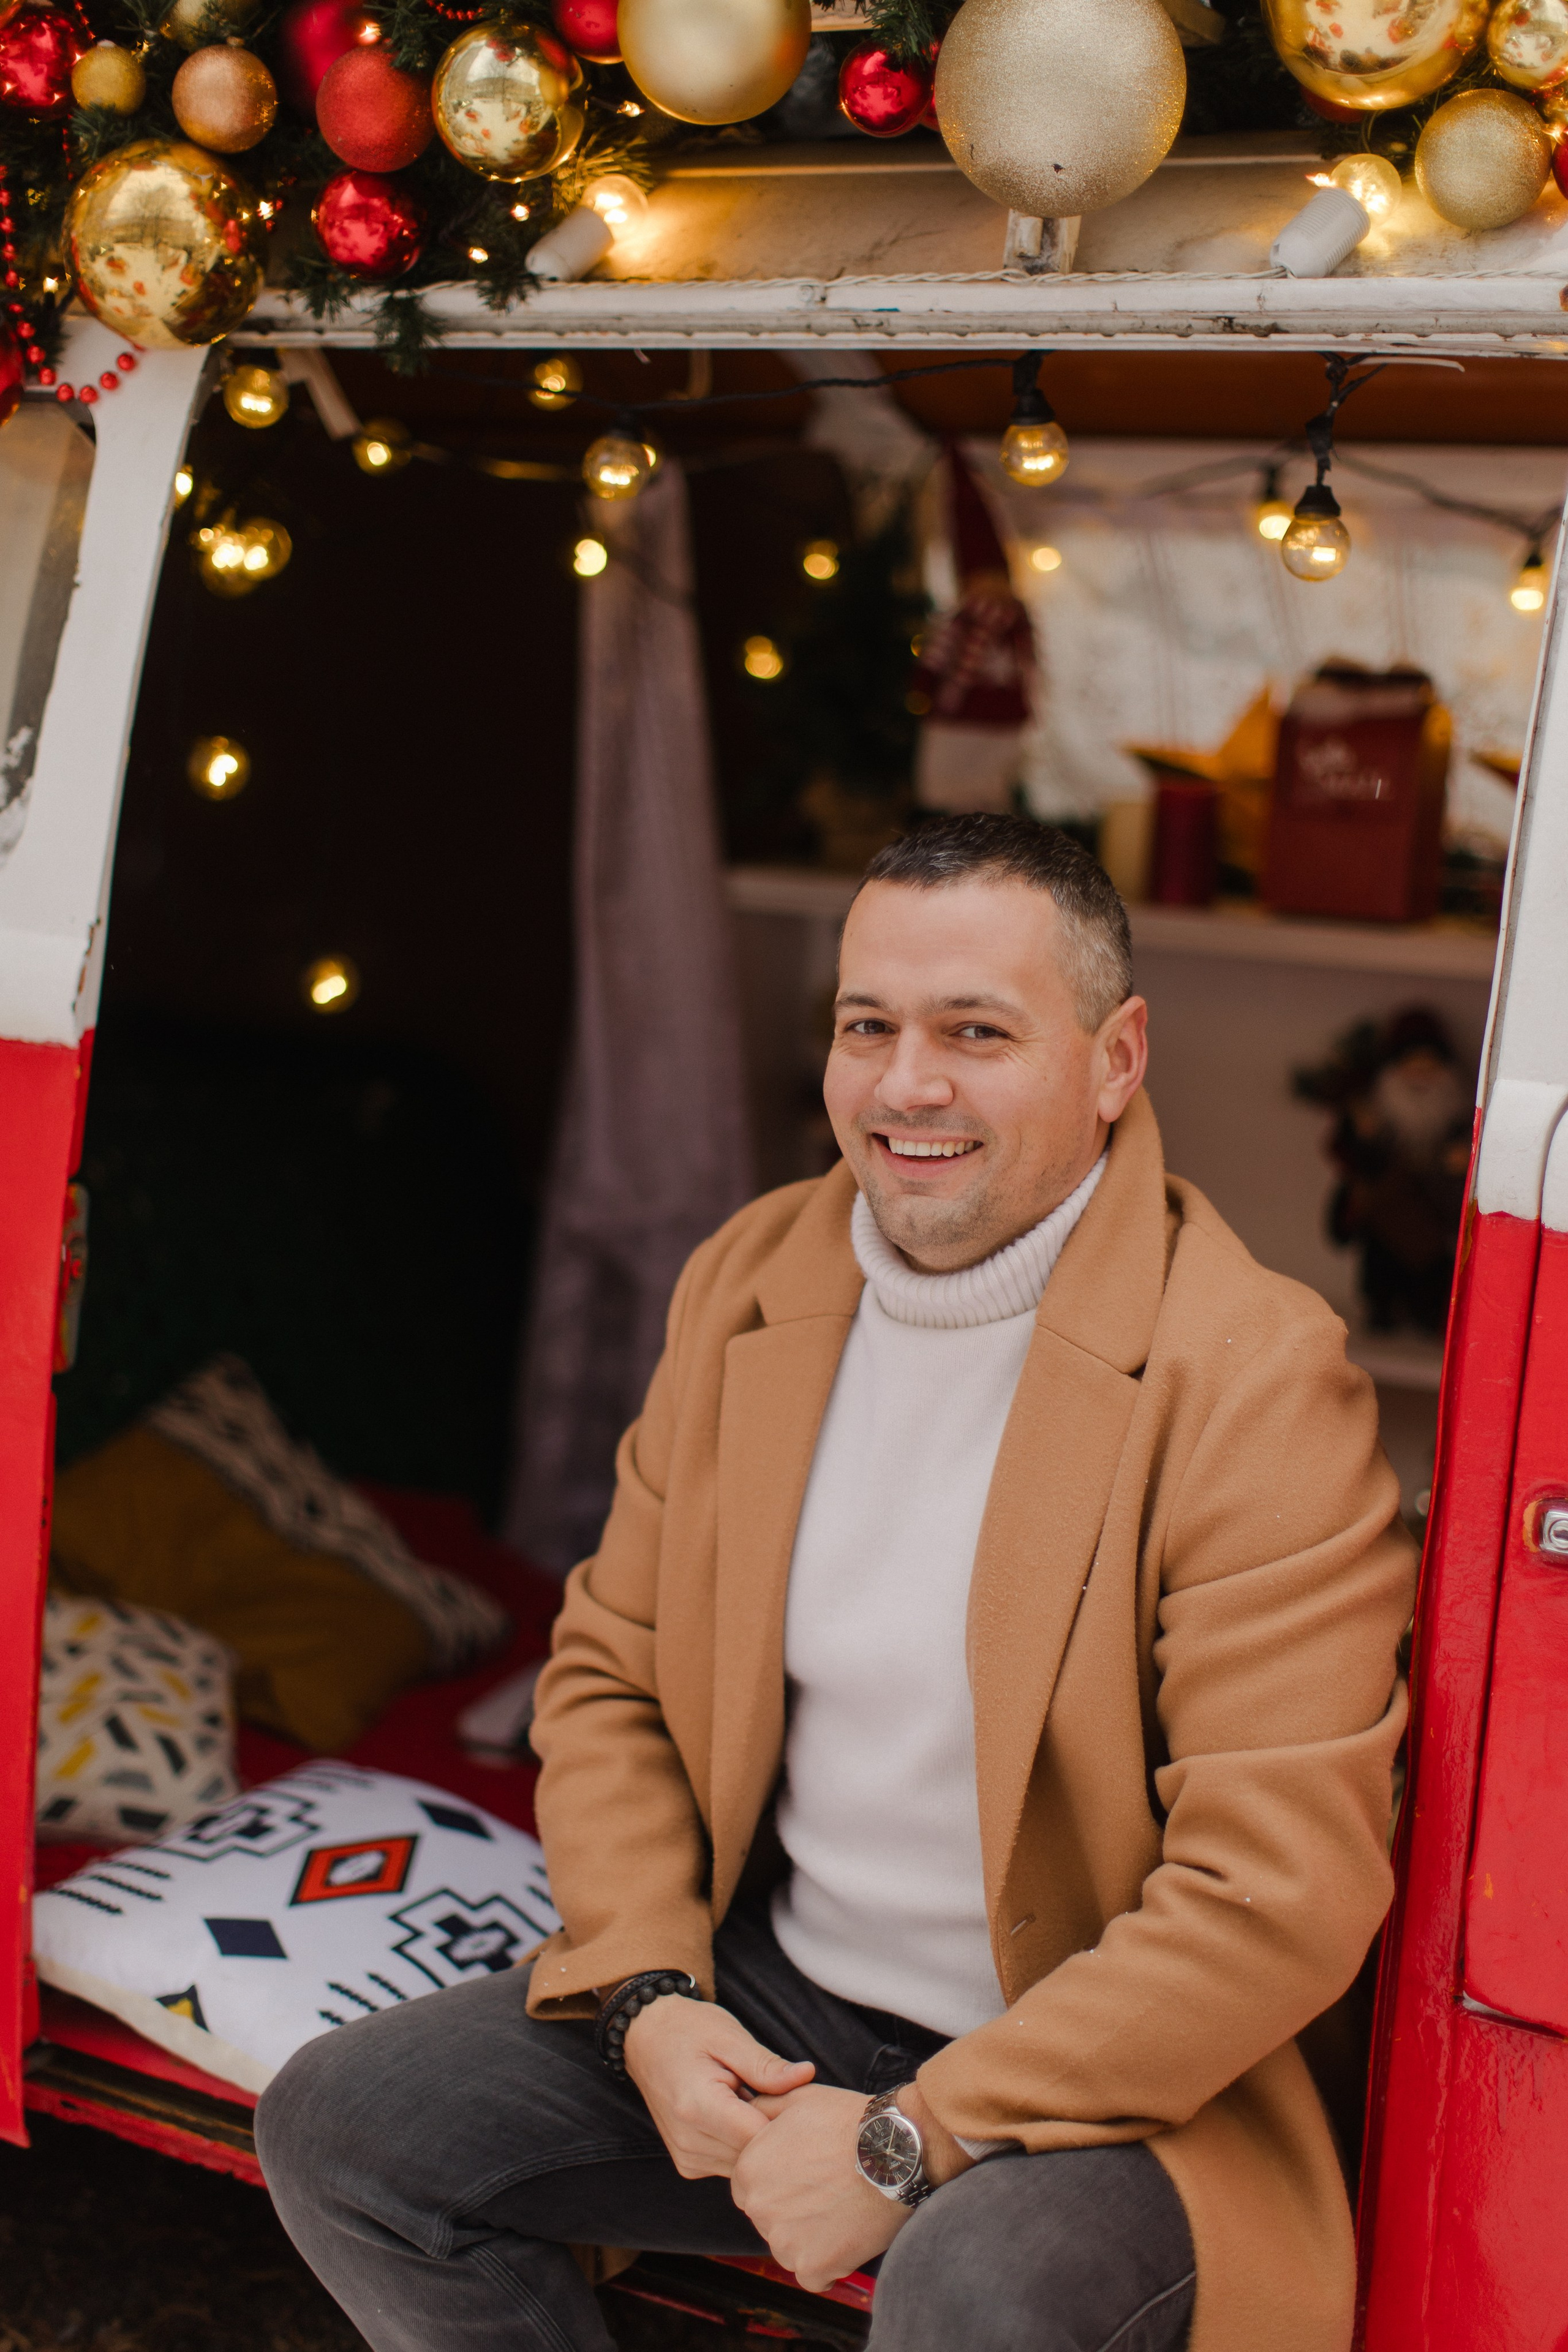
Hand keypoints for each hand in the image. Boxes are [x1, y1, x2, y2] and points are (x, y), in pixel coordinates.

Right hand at [622, 1994, 814, 2180]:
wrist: (646, 2039)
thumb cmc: (689, 2030)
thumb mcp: (729, 2036)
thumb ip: (766, 2064)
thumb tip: (807, 2075)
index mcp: (697, 2106)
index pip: (760, 2136)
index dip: (786, 2118)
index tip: (795, 2096)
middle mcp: (688, 2141)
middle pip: (755, 2155)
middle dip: (775, 2130)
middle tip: (779, 2094)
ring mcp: (687, 2158)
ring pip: (746, 2165)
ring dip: (759, 2139)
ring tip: (756, 2100)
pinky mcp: (689, 2165)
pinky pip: (732, 2165)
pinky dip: (743, 2144)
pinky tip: (742, 2115)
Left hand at [730, 2085, 905, 2293]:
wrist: (893, 2152)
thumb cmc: (848, 2122)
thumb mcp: (798, 2099)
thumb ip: (762, 2109)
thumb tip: (746, 2111)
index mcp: (749, 2170)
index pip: (747, 2187)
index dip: (775, 2181)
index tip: (801, 2176)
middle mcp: (759, 2208)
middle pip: (767, 2218)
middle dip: (790, 2209)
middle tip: (825, 2190)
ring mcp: (784, 2242)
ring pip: (789, 2248)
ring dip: (809, 2237)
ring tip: (841, 2209)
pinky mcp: (812, 2267)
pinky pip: (813, 2274)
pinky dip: (829, 2262)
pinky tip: (848, 2235)